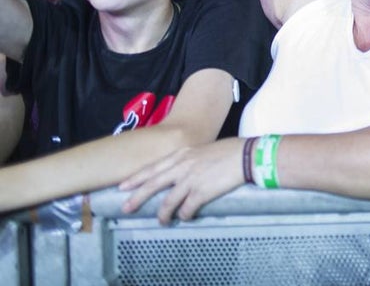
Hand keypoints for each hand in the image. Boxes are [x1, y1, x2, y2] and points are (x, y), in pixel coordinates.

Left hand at [119, 138, 245, 223]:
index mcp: (182, 154)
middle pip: (153, 184)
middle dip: (137, 197)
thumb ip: (189, 159)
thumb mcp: (203, 149)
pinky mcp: (202, 192)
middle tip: (126, 208)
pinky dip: (184, 215)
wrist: (245, 156)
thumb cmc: (228, 150)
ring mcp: (191, 180)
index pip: (153, 168)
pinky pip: (187, 208)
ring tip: (162, 221)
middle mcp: (182, 166)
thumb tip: (181, 172)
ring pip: (168, 201)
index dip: (136, 178)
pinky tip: (185, 217)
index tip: (123, 186)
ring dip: (163, 213)